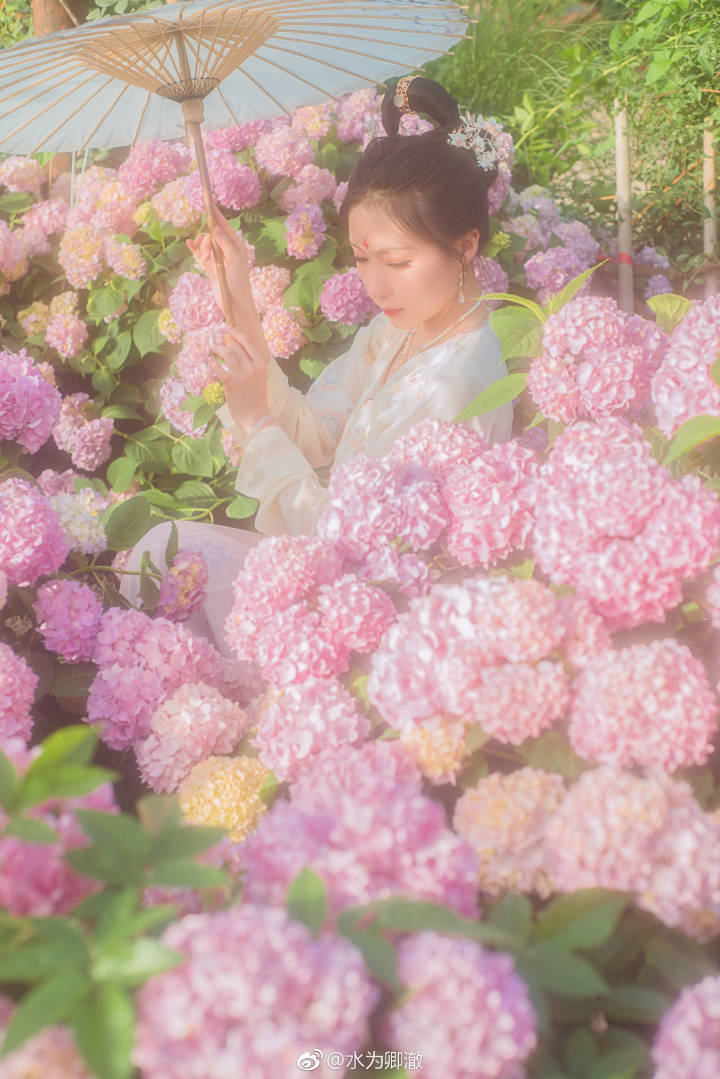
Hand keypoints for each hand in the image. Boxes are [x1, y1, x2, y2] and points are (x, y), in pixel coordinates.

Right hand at [187, 208, 254, 319]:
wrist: (234, 302)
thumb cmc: (238, 282)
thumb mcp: (234, 260)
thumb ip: (225, 243)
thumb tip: (215, 228)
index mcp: (236, 245)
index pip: (225, 226)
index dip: (216, 216)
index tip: (209, 205)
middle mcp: (226, 249)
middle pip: (211, 234)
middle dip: (206, 241)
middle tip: (208, 256)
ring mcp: (217, 257)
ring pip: (204, 243)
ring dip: (202, 248)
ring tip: (205, 259)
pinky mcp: (209, 265)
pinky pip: (199, 252)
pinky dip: (194, 248)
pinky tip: (189, 244)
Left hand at [213, 325, 271, 439]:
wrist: (256, 416)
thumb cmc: (256, 398)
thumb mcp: (259, 377)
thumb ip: (250, 364)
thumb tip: (235, 350)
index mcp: (261, 364)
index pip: (247, 342)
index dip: (235, 333)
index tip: (226, 328)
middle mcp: (252, 366)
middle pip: (235, 347)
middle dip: (223, 343)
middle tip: (215, 344)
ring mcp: (242, 374)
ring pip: (227, 353)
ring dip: (217, 349)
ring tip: (212, 349)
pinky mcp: (230, 382)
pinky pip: (218, 367)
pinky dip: (212, 363)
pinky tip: (210, 362)